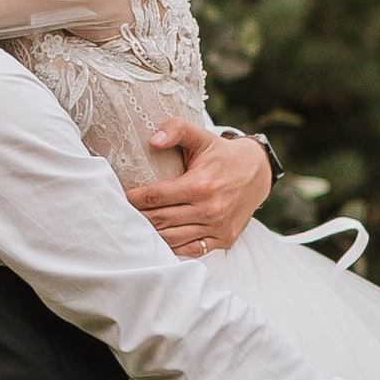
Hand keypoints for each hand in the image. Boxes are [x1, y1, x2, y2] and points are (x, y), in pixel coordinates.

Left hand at [124, 121, 271, 258]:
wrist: (257, 173)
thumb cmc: (222, 155)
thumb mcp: (201, 136)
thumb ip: (176, 129)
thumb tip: (153, 140)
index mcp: (200, 185)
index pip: (155, 197)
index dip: (133, 198)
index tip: (122, 196)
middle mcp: (210, 210)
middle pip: (159, 220)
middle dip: (138, 216)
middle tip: (123, 212)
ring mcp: (218, 228)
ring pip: (172, 239)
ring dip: (151, 234)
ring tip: (137, 226)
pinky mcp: (224, 239)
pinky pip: (191, 250)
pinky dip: (173, 247)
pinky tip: (160, 239)